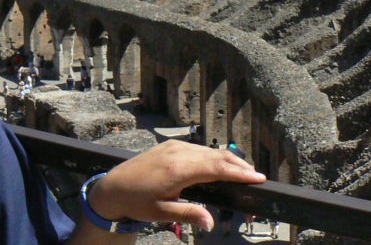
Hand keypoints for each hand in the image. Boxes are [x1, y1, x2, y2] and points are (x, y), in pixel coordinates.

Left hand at [87, 139, 264, 232]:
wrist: (113, 186)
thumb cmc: (136, 201)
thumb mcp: (161, 212)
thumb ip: (188, 215)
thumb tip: (211, 223)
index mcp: (178, 169)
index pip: (217, 168)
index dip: (239, 173)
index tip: (258, 178)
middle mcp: (178, 153)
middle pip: (217, 156)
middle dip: (239, 166)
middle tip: (258, 177)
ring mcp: (174, 147)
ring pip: (209, 151)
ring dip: (228, 161)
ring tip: (245, 173)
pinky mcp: (170, 146)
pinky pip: (198, 149)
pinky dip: (214, 157)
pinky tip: (221, 166)